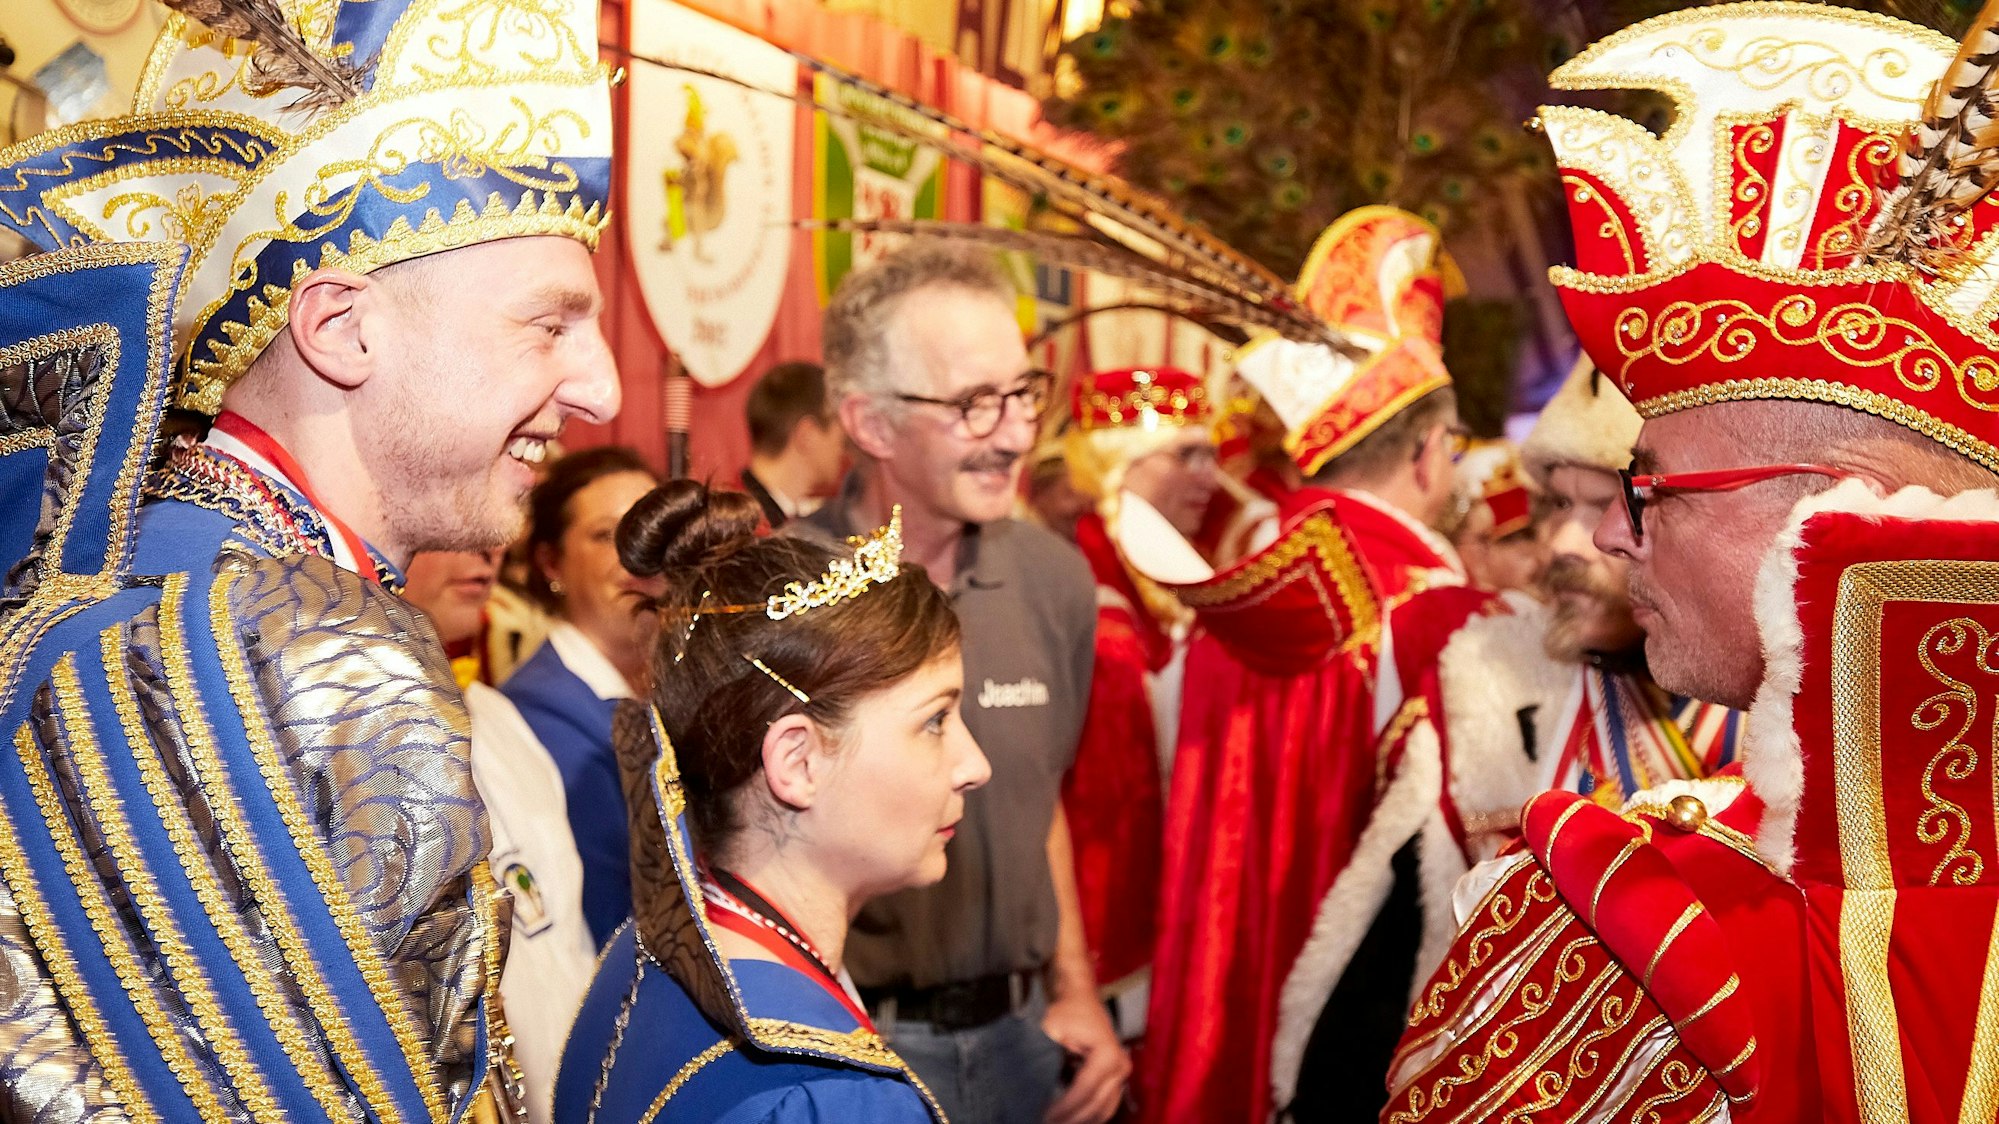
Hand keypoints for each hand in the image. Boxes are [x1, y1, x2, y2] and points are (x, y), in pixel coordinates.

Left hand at [1040, 990, 1129, 1123]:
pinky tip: (1070, 1119)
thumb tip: (1038, 1090)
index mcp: (1107, 1055)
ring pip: (1104, 1109)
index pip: (1085, 1091)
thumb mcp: (1051, 1031)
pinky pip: (1106, 1104)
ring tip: (1058, 1123)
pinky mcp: (1117, 1078)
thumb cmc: (1066, 1012)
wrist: (1081, 998)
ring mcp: (1122, 1073)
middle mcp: (1120, 1066)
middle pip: (1096, 1105)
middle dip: (1072, 1119)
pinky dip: (1089, 1115)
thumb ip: (1048, 1060)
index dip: (1065, 1108)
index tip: (1044, 1116)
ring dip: (1081, 1120)